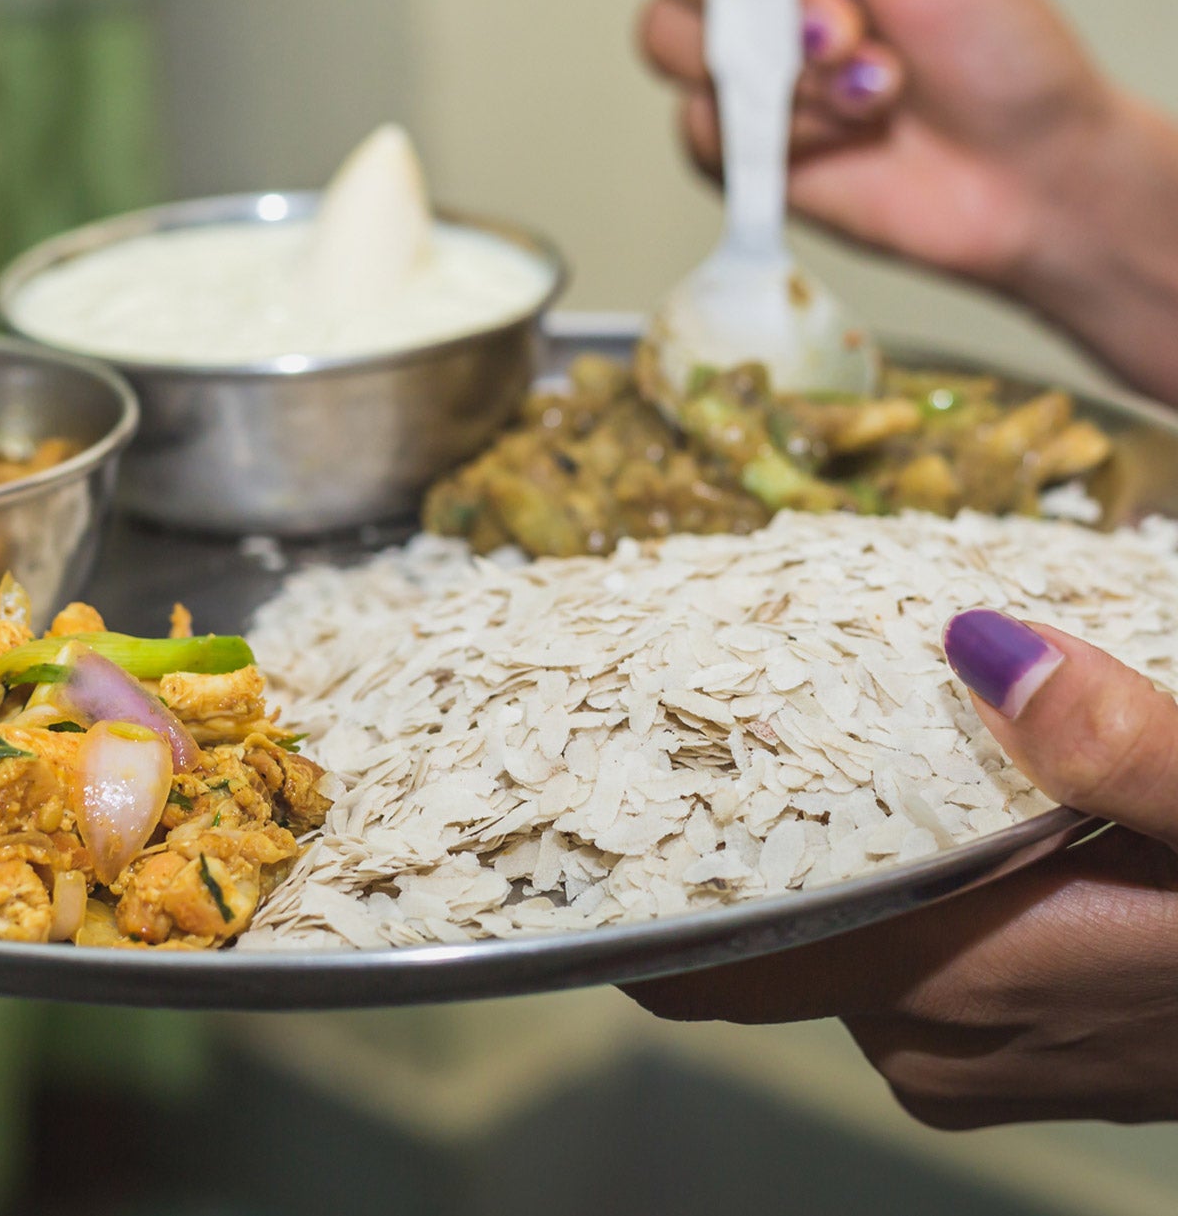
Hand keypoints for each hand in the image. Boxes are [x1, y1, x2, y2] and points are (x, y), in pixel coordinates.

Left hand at [624, 613, 1177, 1126]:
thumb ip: (1122, 745)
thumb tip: (979, 643)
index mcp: (960, 973)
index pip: (718, 959)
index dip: (630, 880)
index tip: (575, 779)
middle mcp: (932, 1035)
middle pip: (759, 933)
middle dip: (718, 827)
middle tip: (693, 690)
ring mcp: (965, 1053)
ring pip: (827, 939)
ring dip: (811, 844)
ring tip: (802, 716)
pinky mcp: (1006, 1042)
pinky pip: (891, 954)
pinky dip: (880, 876)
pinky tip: (916, 793)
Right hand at [625, 0, 1177, 400]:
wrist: (1023, 171)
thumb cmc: (995, 43)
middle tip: (843, 18)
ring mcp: (730, 51)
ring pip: (665, 35)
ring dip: (781, 64)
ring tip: (871, 78)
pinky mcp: (729, 136)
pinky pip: (699, 123)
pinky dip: (787, 126)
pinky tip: (850, 125)